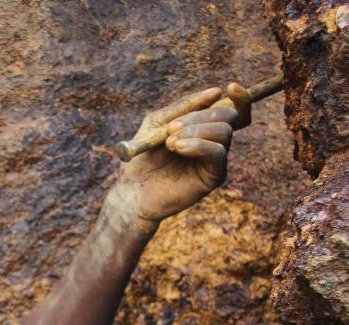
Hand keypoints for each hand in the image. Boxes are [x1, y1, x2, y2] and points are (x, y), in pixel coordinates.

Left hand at [112, 86, 239, 224]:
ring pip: (225, 132)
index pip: (232, 109)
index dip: (239, 97)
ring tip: (170, 143)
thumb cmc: (142, 157)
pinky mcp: (213, 176)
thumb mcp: (157, 123)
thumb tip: (217, 92)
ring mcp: (214, 159)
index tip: (231, 86)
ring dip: (196, 131)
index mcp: (202, 127)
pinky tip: (179, 148)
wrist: (132, 190)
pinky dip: (199, 145)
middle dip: (201, 116)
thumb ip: (183, 107)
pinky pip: (218, 153)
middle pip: (228, 116)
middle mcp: (213, 141)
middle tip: (172, 129)